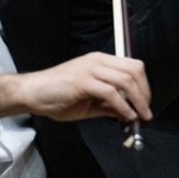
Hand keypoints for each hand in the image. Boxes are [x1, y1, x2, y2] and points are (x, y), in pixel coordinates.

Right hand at [13, 52, 152, 122]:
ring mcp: (90, 69)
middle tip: (146, 112)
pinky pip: (111, 93)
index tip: (146, 103)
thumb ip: (109, 105)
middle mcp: (97, 61)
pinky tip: (125, 117)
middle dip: (145, 93)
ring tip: (140, 116)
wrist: (32, 93)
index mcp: (99, 61)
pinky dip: (123, 107)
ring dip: (138, 101)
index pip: (132, 66)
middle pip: (134, 71)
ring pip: (126, 80)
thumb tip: (129, 112)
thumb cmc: (56, 96)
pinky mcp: (83, 81)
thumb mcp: (90, 102)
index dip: (144, 85)